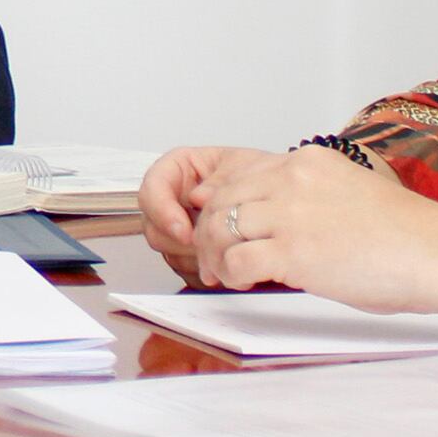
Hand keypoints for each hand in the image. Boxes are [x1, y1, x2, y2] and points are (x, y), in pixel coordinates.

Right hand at [141, 146, 278, 277]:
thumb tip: (196, 198)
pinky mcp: (190, 250)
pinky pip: (181, 266)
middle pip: (152, 222)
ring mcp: (181, 226)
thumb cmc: (265, 178)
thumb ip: (219, 180)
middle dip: (176, 238)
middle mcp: (176, 197)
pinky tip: (221, 263)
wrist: (285, 201)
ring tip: (219, 253)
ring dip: (189, 255)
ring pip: (165, 247)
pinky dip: (199, 268)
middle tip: (202, 246)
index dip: (161, 209)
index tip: (182, 228)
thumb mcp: (246, 168)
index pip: (152, 186)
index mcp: (182, 168)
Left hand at [174, 145, 437, 308]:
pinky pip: (236, 260)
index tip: (218, 225)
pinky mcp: (292, 251)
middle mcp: (293, 179)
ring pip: (219, 228)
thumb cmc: (408, 235)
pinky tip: (244, 284)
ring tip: (226, 275)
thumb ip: (310, 197)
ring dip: (216, 255)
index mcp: (309, 161)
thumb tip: (281, 222)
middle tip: (212, 258)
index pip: (240, 174)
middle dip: (209, 231)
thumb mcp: (351, 192)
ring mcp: (290, 213)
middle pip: (222, 199)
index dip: (221, 203)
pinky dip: (231, 275)